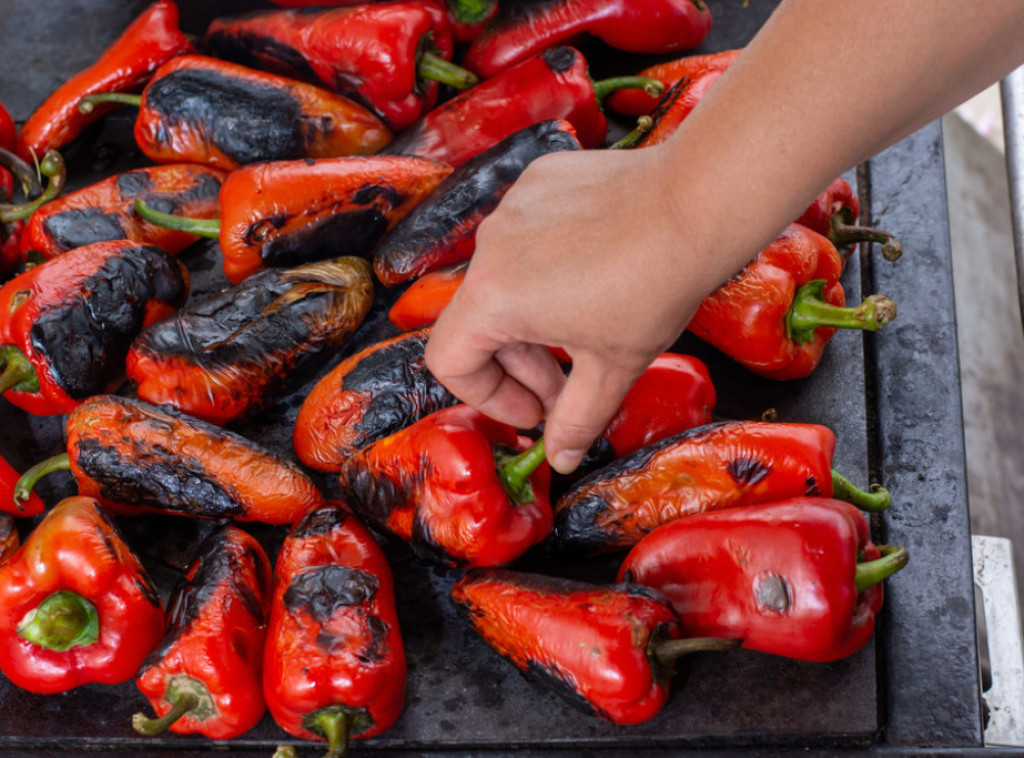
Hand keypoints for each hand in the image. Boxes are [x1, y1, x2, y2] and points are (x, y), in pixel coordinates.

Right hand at [425, 143, 735, 473]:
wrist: (695, 204)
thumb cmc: (653, 286)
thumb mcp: (612, 368)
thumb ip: (576, 421)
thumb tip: (560, 459)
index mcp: (493, 298)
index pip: (450, 360)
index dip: (488, 397)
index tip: (533, 410)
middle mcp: (490, 247)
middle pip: (480, 322)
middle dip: (520, 366)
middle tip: (565, 389)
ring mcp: (513, 208)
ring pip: (505, 279)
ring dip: (534, 318)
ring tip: (587, 332)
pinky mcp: (539, 180)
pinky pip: (528, 237)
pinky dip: (549, 266)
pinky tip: (597, 275)